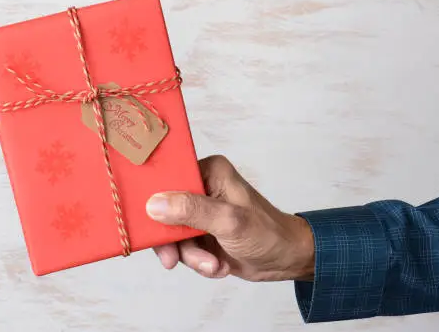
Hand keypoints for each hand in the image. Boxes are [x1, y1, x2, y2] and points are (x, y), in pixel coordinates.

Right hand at [145, 155, 314, 281]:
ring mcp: (201, 212)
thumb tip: (155, 204)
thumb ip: (192, 210)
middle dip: (175, 240)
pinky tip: (218, 265)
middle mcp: (202, 188)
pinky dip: (197, 261)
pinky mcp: (201, 232)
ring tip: (213, 264)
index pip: (169, 180)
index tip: (153, 228)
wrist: (285, 259)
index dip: (155, 203)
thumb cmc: (267, 233)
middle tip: (177, 259)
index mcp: (209, 172)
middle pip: (165, 211)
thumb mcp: (228, 221)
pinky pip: (183, 248)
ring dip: (190, 255)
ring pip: (173, 234)